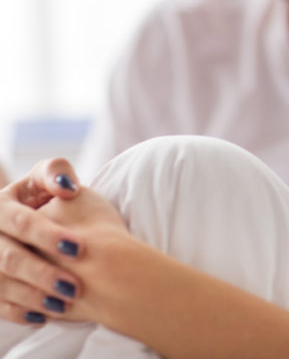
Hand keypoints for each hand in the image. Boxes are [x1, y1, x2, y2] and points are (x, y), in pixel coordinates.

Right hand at [0, 158, 86, 324]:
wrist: (28, 222)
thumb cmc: (45, 194)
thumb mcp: (44, 178)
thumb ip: (55, 173)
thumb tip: (68, 186)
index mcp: (0, 207)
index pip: (23, 223)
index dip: (49, 235)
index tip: (78, 247)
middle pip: (10, 258)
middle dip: (42, 273)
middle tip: (74, 286)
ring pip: (2, 284)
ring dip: (33, 296)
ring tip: (66, 303)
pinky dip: (20, 312)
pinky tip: (45, 316)